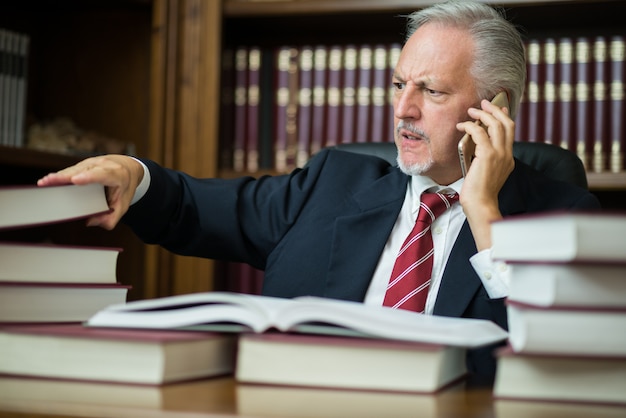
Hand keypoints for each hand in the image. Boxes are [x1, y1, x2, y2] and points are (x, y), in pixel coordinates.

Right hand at [37, 155, 143, 229]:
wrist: (129, 167)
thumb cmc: (125, 186)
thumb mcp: (124, 204)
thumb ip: (111, 217)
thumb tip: (91, 222)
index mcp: (117, 174)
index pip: (102, 175)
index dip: (89, 177)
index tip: (75, 180)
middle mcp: (103, 165)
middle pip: (83, 171)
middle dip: (66, 177)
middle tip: (49, 182)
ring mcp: (92, 163)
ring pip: (74, 169)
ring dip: (58, 176)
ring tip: (44, 183)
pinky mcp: (83, 164)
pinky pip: (70, 170)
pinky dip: (60, 176)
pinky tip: (48, 181)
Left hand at [456, 98, 514, 249]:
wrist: (480, 205)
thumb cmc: (478, 193)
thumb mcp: (484, 172)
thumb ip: (484, 158)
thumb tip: (474, 144)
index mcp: (508, 159)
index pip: (510, 132)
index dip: (504, 117)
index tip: (499, 108)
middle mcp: (506, 154)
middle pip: (506, 124)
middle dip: (495, 110)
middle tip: (484, 103)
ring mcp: (499, 154)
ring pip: (495, 124)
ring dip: (482, 114)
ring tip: (471, 111)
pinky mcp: (487, 155)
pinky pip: (479, 132)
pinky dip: (470, 125)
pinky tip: (462, 126)